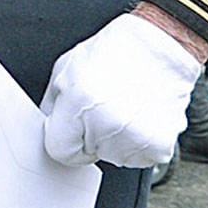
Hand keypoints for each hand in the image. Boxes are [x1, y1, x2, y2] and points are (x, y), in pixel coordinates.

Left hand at [41, 13, 202, 167]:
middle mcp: (107, 122)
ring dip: (117, 139)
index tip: (74, 125)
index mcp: (79, 100)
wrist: (160, 48)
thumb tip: (48, 129)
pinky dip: (140, 142)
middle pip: (88, 153)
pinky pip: (140, 159)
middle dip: (91, 134)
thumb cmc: (114, 53)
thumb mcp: (66, 68)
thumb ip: (53, 105)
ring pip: (115, 157)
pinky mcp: (159, 146)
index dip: (65, 137)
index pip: (59, 150)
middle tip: (105, 104)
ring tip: (126, 106)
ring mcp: (135, 137)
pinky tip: (141, 115)